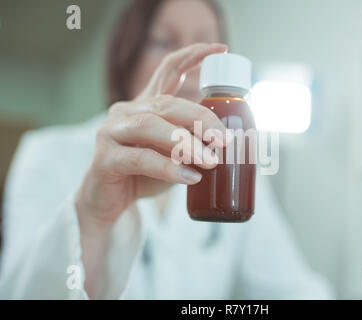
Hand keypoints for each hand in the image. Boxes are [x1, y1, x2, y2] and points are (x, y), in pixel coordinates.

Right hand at [75, 43, 227, 227]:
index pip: (168, 70)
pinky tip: (190, 178)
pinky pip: (140, 158)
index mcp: (146, 105)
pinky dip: (168, 168)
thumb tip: (229, 140)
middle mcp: (127, 112)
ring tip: (211, 161)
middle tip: (224, 140)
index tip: (221, 49)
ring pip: (151, 126)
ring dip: (186, 143)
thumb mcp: (174, 154)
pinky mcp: (104, 158)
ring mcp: (111, 132)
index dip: (193, 56)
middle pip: (166, 103)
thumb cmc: (145, 176)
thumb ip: (192, 141)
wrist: (110, 204)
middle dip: (200, 118)